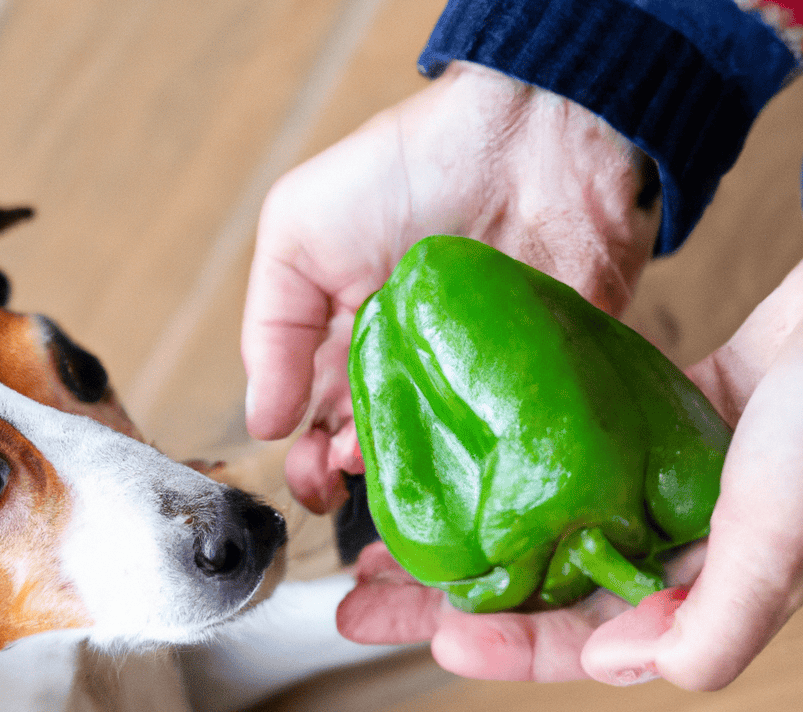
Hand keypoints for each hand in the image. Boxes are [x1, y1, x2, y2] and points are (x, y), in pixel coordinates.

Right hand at [242, 61, 660, 512]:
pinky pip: (513, 446)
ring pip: (441, 459)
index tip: (312, 478)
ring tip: (394, 457)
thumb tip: (261, 424)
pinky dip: (489, 470)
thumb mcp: (299, 233)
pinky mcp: (541, 384)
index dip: (309, 462)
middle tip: (348, 474)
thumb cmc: (404, 174)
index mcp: (351, 340)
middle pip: (380, 451)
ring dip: (413, 473)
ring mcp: (477, 380)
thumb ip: (271, 329)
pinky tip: (465, 468)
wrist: (528, 141)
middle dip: (355, 479)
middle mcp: (413, 369)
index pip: (320, 422)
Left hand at [338, 246, 802, 689]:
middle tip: (371, 594)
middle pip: (546, 589)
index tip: (430, 638)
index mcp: (706, 594)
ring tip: (397, 531)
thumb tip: (607, 662)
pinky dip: (520, 466)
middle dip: (456, 599)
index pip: (586, 643)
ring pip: (547, 526)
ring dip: (476, 530)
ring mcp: (661, 488)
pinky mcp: (652, 430)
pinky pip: (570, 464)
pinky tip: (469, 457)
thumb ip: (707, 628)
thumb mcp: (784, 548)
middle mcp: (678, 550)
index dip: (506, 649)